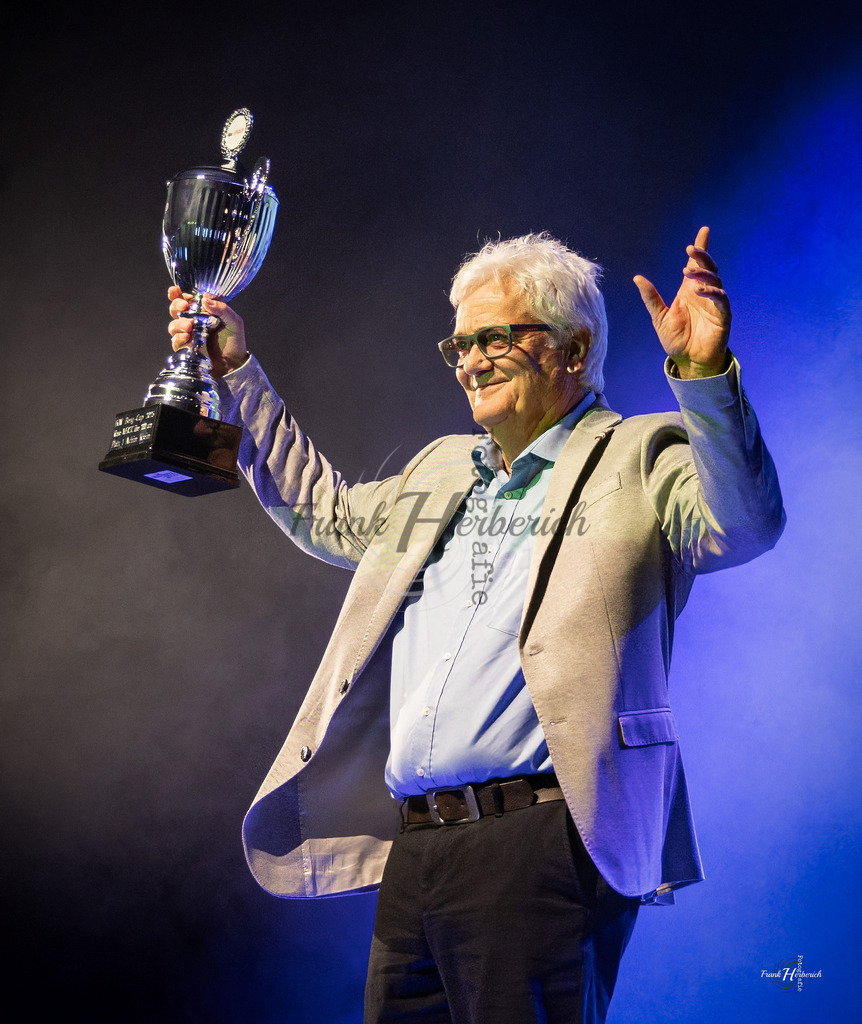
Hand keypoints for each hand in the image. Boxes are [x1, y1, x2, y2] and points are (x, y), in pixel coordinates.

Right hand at [167, 287, 247, 377]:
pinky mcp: (186, 349)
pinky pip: (176, 342)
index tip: (175, 290)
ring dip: (179, 323)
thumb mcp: (234, 322)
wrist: (234, 363)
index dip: (177, 294)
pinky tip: (187, 338)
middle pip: (175, 310)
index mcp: (203, 312)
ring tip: (189, 326)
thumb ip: (222, 309)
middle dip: (176, 306)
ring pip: (173, 325)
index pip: (187, 300)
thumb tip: (205, 299)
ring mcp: (188, 335)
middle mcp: (193, 322)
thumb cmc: (235, 341)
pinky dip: (179, 338)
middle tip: (184, 307)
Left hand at [633, 226, 730, 378]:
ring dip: (704, 273)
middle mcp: (704, 292)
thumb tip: (637, 278)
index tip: (704, 230)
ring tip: (690, 272)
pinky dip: (713, 292)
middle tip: (690, 249)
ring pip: (715, 280)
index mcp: (690, 290)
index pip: (697, 264)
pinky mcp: (723, 315)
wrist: (688, 360)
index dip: (701, 248)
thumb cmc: (676, 339)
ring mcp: (715, 303)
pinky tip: (700, 290)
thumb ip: (650, 298)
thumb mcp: (659, 316)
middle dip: (702, 256)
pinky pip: (721, 299)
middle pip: (708, 268)